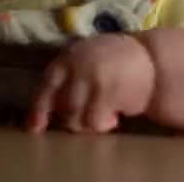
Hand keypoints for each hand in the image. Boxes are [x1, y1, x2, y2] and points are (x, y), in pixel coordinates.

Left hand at [27, 34, 155, 134]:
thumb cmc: (115, 60)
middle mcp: (77, 65)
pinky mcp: (108, 92)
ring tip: (102, 117)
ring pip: (77, 117)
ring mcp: (92, 78)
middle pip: (62, 106)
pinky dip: (104, 124)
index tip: (33, 128)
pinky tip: (114, 117)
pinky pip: (95, 121)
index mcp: (69, 55)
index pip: (47, 83)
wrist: (150, 59)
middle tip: (82, 120)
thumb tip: (52, 106)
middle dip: (70, 119)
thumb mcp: (87, 57)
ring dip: (88, 124)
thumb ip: (69, 75)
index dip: (38, 107)